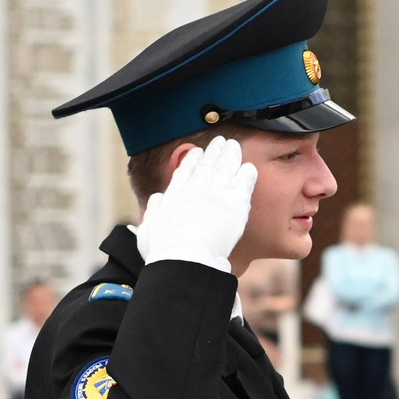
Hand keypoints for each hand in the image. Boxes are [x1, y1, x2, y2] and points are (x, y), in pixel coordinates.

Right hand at [134, 138, 254, 272]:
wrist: (185, 256)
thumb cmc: (165, 249)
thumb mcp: (150, 226)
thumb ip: (154, 209)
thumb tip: (157, 199)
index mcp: (176, 191)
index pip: (186, 169)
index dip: (193, 159)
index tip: (197, 153)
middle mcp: (197, 185)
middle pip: (208, 162)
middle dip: (214, 150)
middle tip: (220, 142)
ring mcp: (217, 190)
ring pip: (227, 164)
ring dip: (231, 153)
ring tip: (234, 147)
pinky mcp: (236, 200)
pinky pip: (245, 179)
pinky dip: (246, 172)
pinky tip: (249, 168)